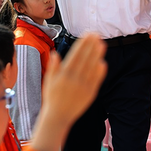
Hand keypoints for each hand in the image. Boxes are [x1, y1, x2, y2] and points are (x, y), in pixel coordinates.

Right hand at [30, 34, 106, 150]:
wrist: (58, 117)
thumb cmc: (52, 97)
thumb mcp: (48, 81)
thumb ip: (53, 67)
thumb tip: (55, 53)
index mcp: (64, 75)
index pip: (75, 55)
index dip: (82, 44)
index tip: (87, 35)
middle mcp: (74, 79)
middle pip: (85, 59)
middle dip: (91, 46)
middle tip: (96, 34)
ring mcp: (83, 87)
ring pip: (92, 67)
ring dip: (97, 55)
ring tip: (102, 44)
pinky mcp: (90, 94)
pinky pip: (96, 80)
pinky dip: (100, 71)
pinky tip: (102, 62)